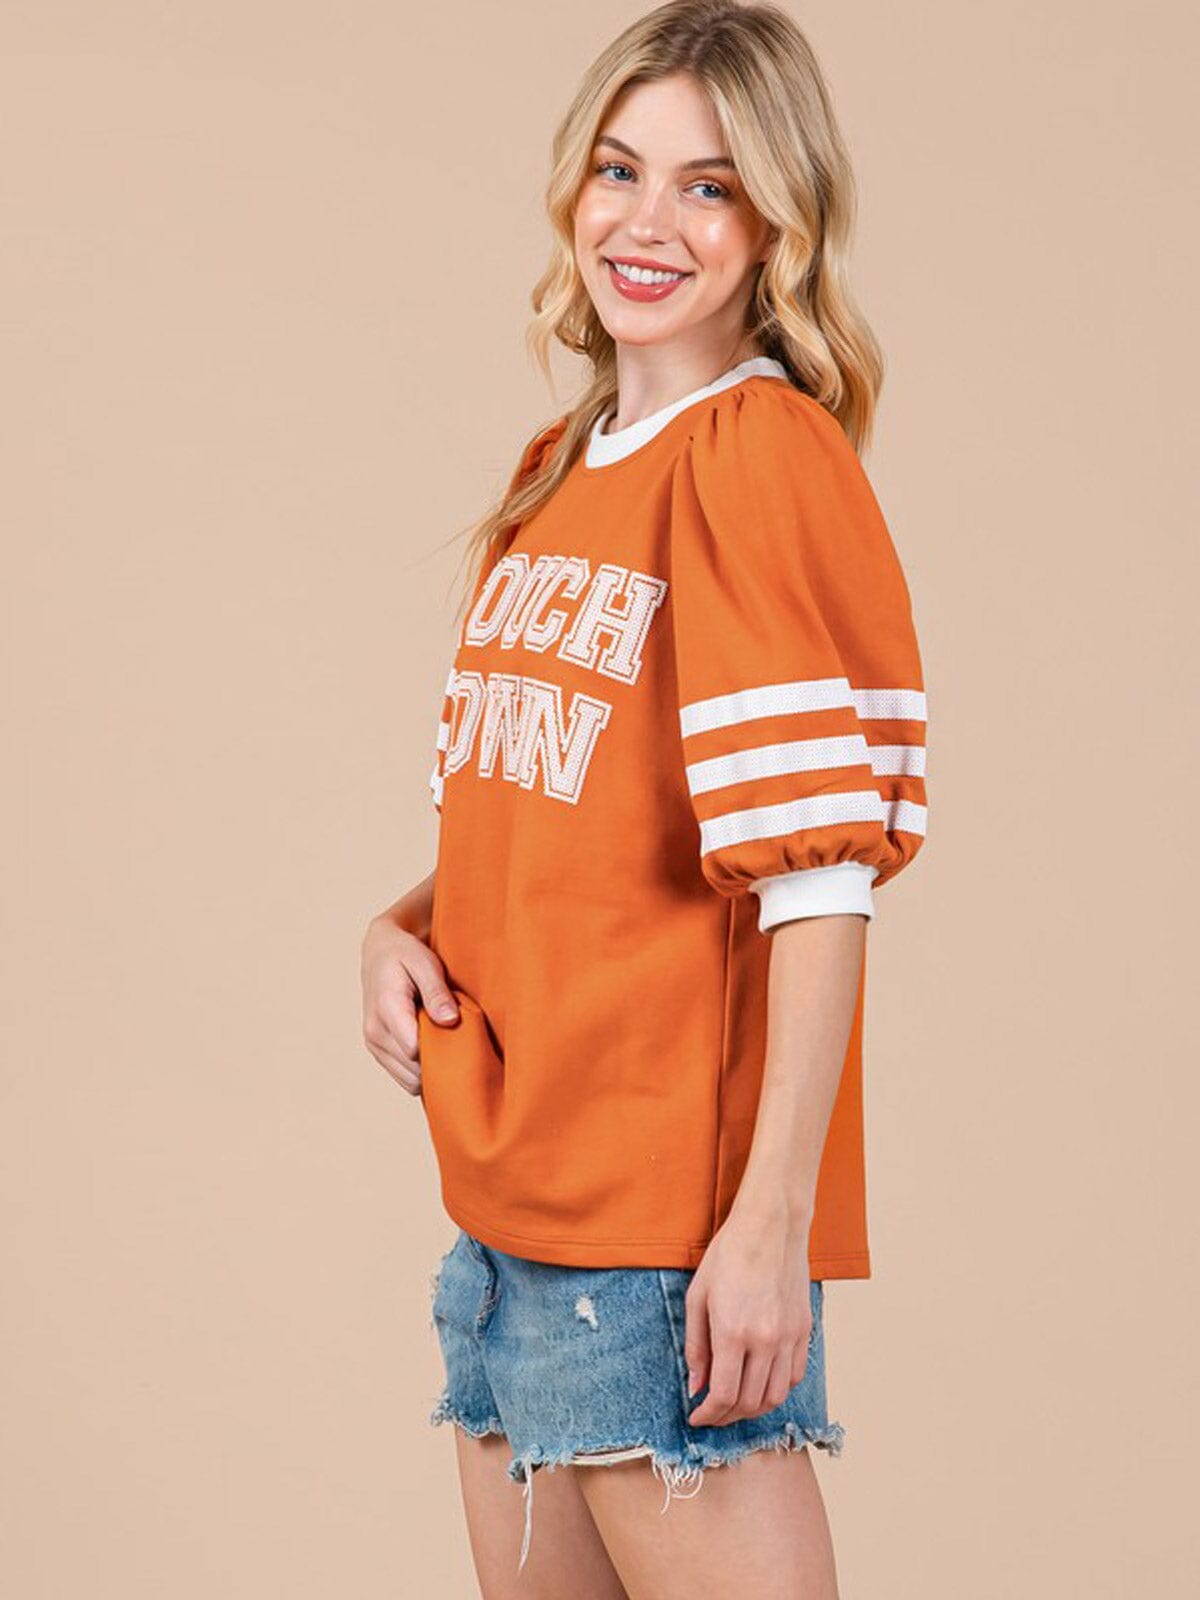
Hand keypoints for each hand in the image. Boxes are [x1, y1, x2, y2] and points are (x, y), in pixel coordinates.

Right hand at [360, 914, 458, 1095]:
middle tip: (458, 1040)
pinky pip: (404, 1079)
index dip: (442, 1048)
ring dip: (430, 1069)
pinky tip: (433, 1048)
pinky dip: (421, 1071)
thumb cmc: (405, 955)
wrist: (379, 953)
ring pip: (409, 1081)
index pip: (415, 1050)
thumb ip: (436, 992)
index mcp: (387, 1009)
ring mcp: (374, 1045)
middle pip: (414, 1071)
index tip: (459, 1034)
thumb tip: (449, 1020)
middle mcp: (375, 1032)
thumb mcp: (425, 962)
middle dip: (439, 1062)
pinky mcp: (379, 1052)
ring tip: (444, 1042)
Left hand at [683, 1206, 812, 1427]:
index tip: (696, 1418)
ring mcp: (789, 1337)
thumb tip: (695, 1386)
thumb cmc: (728, 1255)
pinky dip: (777, 1389)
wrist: (770, 1227)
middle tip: (712, 1413)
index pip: (723, 1395)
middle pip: (749, 1403)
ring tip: (735, 1404)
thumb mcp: (697, 1297)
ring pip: (775, 1397)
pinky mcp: (804, 1330)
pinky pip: (794, 1376)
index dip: (707, 1415)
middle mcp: (765, 1340)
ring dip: (753, 1409)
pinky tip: (760, 1383)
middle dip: (726, 1417)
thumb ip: (695, 1346)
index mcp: (732, 1332)